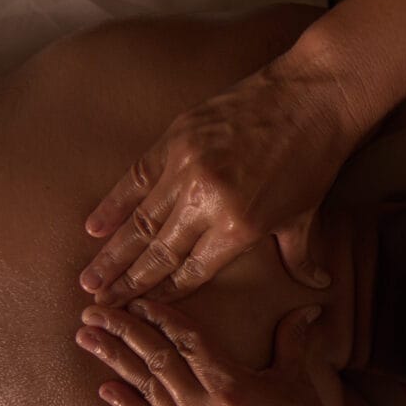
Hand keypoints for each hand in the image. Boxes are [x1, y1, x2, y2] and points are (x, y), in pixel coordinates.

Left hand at [75, 300, 357, 405]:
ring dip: (114, 361)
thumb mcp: (299, 382)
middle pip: (156, 360)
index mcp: (234, 385)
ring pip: (146, 389)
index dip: (160, 316)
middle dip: (122, 331)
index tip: (136, 298)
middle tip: (92, 311)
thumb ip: (293, 341)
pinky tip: (104, 388)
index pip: (188, 340)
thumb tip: (307, 309)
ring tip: (85, 339)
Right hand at [80, 52, 353, 305]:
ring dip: (112, 253)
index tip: (138, 310)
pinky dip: (113, 204)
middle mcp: (206, 202)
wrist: (314, 95)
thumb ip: (299, 257)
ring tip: (89, 279)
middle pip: (157, 252)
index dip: (162, 293)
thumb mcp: (305, 217)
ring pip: (140, 220)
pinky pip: (137, 177)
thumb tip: (316, 284)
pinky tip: (94, 227)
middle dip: (126, 283)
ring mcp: (186, 167)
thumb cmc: (314, 160)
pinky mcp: (177, 137)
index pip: (191, 271)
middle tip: (98, 305)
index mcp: (239, 228)